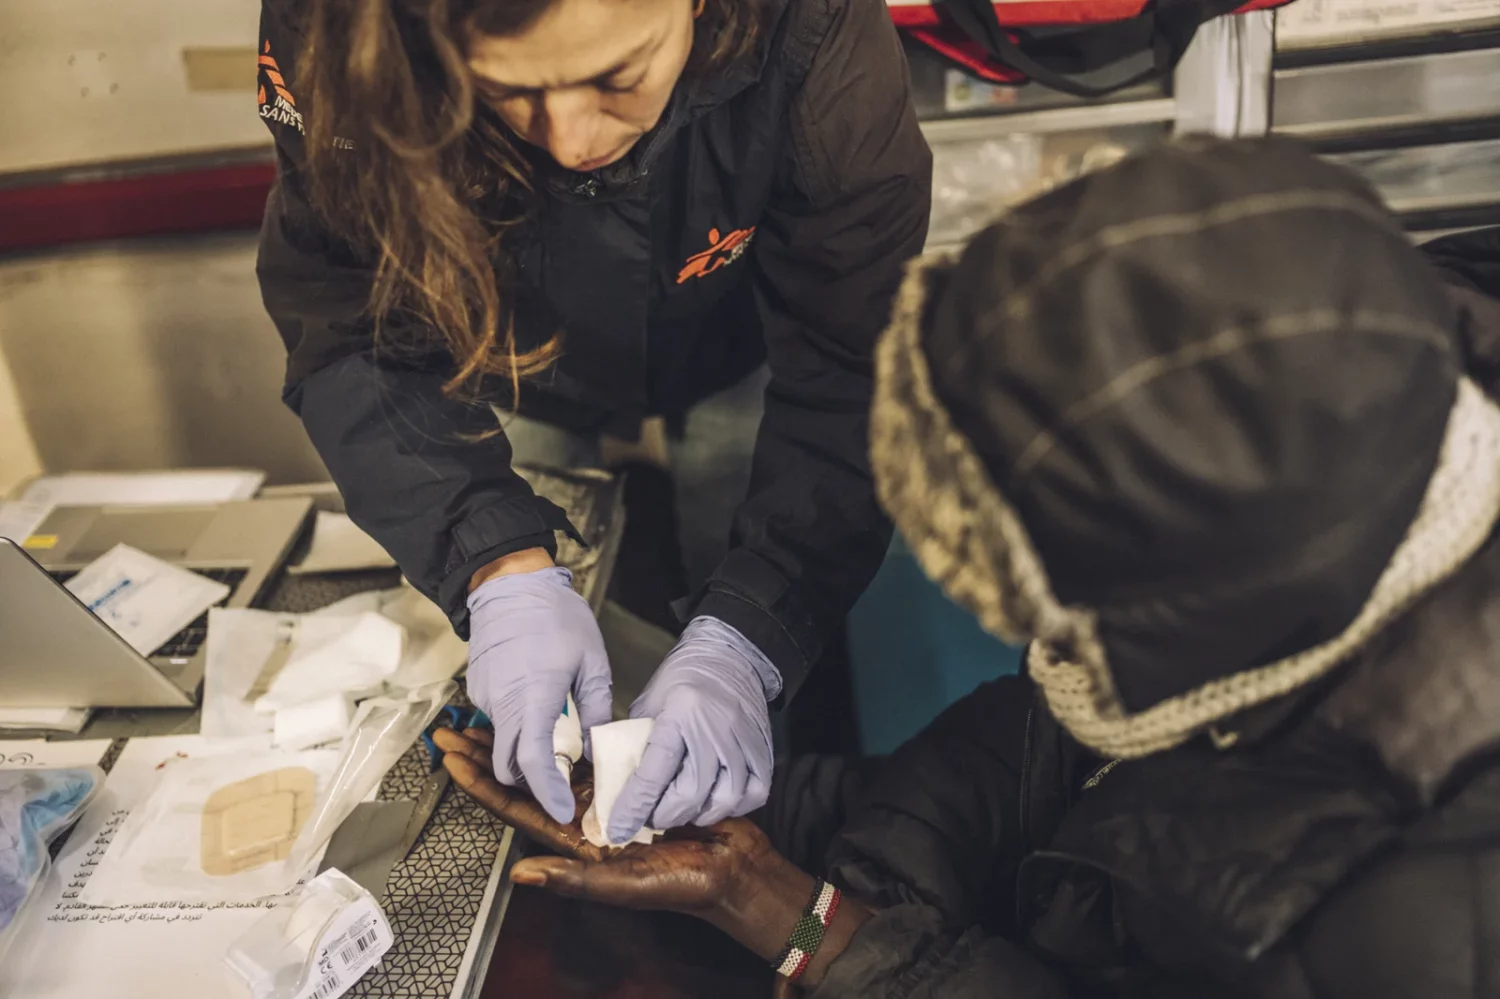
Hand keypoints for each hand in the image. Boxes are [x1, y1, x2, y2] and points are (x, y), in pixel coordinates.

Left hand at [442, 726, 871, 989]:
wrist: (734, 867)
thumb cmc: (682, 883)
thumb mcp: (625, 884)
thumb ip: (574, 877)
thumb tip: (518, 874)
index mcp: (573, 842)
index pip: (515, 806)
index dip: (481, 781)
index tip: (451, 755)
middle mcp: (583, 816)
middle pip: (525, 777)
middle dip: (491, 753)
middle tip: (457, 726)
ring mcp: (607, 796)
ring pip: (553, 762)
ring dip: (523, 738)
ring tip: (495, 713)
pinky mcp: (634, 778)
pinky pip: (595, 754)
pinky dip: (571, 735)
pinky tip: (556, 714)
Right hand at [465, 565, 612, 824]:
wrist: (510, 583)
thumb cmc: (556, 616)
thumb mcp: (591, 661)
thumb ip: (594, 708)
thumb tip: (595, 746)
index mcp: (534, 697)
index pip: (534, 761)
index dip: (547, 792)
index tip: (562, 811)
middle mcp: (503, 703)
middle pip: (510, 764)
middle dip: (534, 781)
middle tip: (564, 779)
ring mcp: (486, 696)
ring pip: (502, 743)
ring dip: (525, 751)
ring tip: (557, 740)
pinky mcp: (479, 688)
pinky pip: (498, 720)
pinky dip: (517, 726)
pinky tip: (539, 709)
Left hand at [607, 617, 778, 843]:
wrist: (729, 656)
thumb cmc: (682, 679)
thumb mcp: (649, 704)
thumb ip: (635, 742)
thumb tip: (615, 784)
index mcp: (682, 713)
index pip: (655, 771)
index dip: (634, 806)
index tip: (618, 828)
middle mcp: (716, 729)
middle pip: (691, 793)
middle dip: (664, 815)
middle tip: (649, 816)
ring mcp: (744, 741)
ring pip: (724, 800)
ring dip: (696, 814)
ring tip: (680, 808)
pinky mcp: (764, 750)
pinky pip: (753, 794)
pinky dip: (732, 806)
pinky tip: (714, 800)